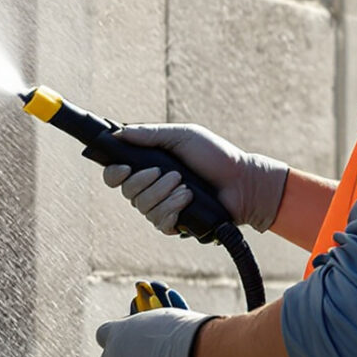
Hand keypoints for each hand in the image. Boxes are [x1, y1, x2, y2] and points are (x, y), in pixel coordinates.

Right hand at [103, 124, 255, 233]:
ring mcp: (162, 207)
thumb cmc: (215, 155)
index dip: (114, 174)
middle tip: (172, 173)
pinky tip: (188, 199)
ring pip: (143, 207)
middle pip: (127, 192)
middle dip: (147, 182)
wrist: (242, 181)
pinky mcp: (175, 223)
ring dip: (165, 194)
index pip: (116, 175)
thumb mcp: (182, 136)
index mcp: (149, 166)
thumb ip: (150, 134)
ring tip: (186, 186)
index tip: (126, 168)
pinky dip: (173, 209)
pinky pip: (159, 222)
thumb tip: (118, 133)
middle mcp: (152, 188)